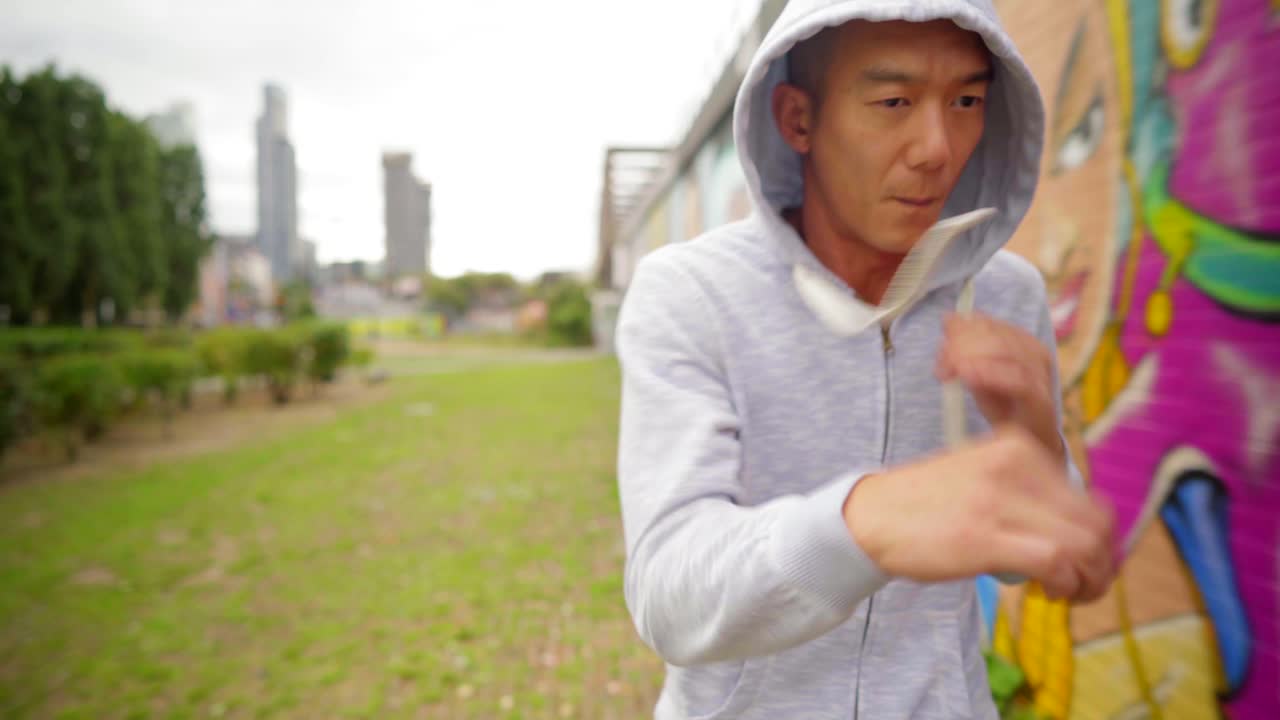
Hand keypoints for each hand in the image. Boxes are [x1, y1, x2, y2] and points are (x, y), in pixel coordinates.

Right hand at [843, 427, 1116, 601]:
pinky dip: (1064, 585)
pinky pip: (1056, 562)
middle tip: (1085, 587)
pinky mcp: (986, 537)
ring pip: (1084, 545)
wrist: (873, 515)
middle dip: (1102, 565)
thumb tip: (1084, 532)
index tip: (1084, 564)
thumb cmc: (929, 504)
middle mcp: (1016, 467)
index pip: (1090, 500)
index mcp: (1019, 448)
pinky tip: (1048, 592)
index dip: (1101, 541)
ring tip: (1069, 593)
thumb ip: (1029, 491)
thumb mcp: (984, 475)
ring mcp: (1001, 500)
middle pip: (1096, 525)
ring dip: (1089, 580)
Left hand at [936, 313, 1062, 461]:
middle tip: (942, 365)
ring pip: (1005, 352)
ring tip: (950, 371)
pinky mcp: (1040, 397)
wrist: (1029, 441)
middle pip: (995, 336)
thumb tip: (947, 318)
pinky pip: (1016, 379)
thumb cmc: (1004, 406)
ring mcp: (1040, 374)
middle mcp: (1035, 352)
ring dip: (972, 358)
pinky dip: (990, 374)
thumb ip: (964, 347)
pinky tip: (970, 375)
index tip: (943, 342)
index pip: (988, 323)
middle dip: (963, 346)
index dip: (962, 329)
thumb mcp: (977, 371)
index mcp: (1021, 340)